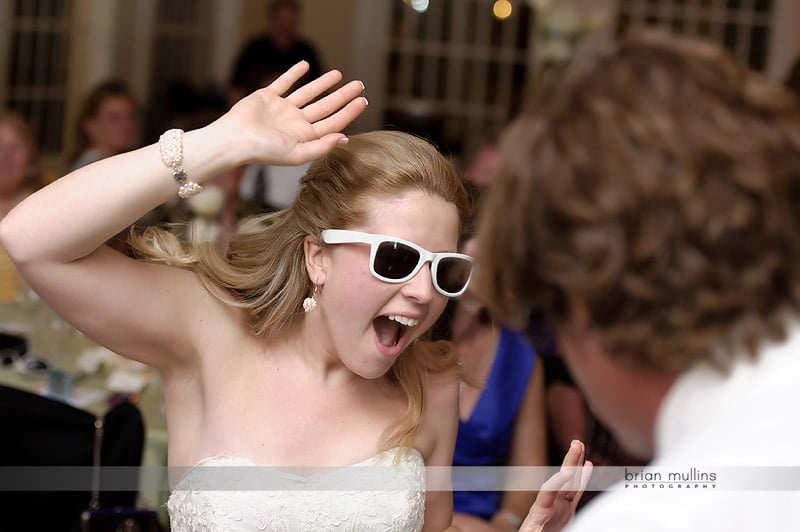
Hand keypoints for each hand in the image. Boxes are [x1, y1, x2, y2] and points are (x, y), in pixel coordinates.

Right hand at [220, 61, 366, 166]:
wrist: (235, 139)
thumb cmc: (264, 151)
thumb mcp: (298, 154)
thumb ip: (322, 146)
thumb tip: (345, 137)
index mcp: (304, 137)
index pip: (333, 122)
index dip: (349, 112)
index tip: (363, 101)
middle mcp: (295, 123)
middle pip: (325, 107)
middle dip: (342, 96)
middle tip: (359, 84)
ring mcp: (282, 109)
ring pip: (308, 93)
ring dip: (323, 84)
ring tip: (339, 74)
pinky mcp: (267, 97)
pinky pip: (284, 83)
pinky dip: (294, 74)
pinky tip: (306, 65)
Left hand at [519, 440, 592, 531]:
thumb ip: (532, 529)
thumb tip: (534, 521)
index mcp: (540, 511)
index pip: (548, 491)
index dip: (557, 481)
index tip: (568, 472)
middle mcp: (551, 503)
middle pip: (562, 479)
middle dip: (569, 461)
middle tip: (575, 443)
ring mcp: (559, 505)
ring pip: (571, 481)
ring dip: (576, 463)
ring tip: (580, 445)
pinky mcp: (567, 510)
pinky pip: (576, 491)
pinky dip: (583, 478)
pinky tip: (588, 464)